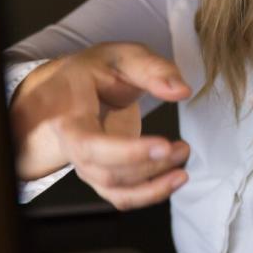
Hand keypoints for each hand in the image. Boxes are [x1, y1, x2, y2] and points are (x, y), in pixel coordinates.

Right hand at [10, 42, 191, 209]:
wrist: (68, 88)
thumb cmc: (94, 71)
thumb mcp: (122, 56)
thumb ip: (152, 69)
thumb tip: (181, 91)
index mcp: (68, 113)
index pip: (90, 143)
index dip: (126, 152)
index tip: (163, 144)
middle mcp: (71, 144)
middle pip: (103, 170)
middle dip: (147, 165)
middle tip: (181, 149)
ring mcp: (84, 163)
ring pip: (114, 187)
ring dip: (154, 182)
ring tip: (183, 159)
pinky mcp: (100, 173)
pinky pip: (120, 196)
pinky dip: (149, 194)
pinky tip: (173, 179)